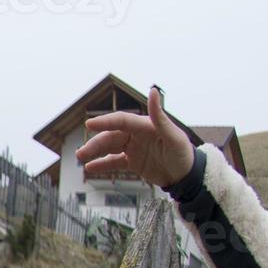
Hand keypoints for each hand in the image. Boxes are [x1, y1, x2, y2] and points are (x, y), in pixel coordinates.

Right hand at [75, 86, 195, 188]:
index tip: (89, 124)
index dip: (105, 122)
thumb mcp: (173, 137)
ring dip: (95, 152)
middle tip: (81, 153)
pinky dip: (102, 164)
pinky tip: (90, 167)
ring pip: (109, 148)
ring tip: (81, 159)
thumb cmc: (183, 154)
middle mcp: (137, 135)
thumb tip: (153, 92)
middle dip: (95, 144)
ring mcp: (134, 148)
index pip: (122, 121)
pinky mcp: (132, 161)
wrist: (186, 176)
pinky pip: (113, 162)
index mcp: (146, 126)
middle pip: (111, 136)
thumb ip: (160, 116)